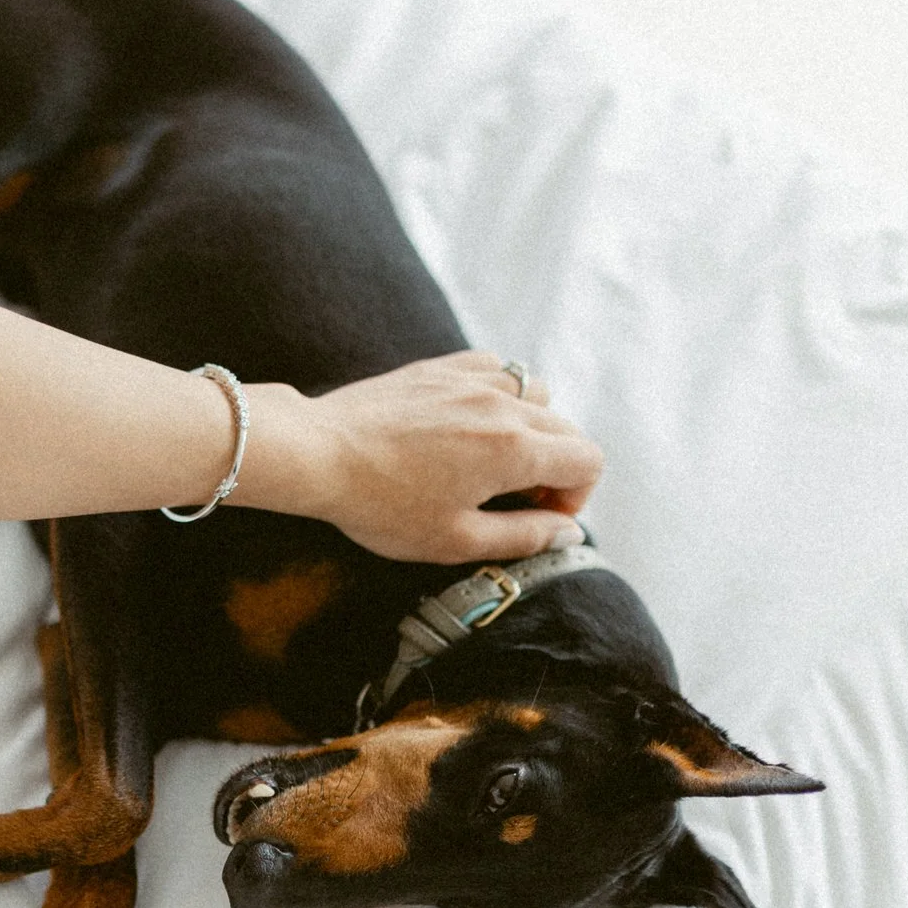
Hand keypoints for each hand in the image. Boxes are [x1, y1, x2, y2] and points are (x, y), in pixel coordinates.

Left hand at [241, 351, 602, 564]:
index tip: (537, 516)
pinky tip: (470, 420)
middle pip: (567, 429)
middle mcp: (503, 404)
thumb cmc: (381, 504)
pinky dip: (499, 393)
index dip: (575, 497)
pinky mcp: (440, 367)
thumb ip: (523, 537)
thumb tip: (569, 535)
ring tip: (492, 460)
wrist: (318, 453)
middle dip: (555, 469)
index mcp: (515, 449)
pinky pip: (496, 368)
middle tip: (511, 499)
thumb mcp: (456, 540)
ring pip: (536, 393)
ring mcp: (471, 378)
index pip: (588, 460)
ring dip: (531, 427)